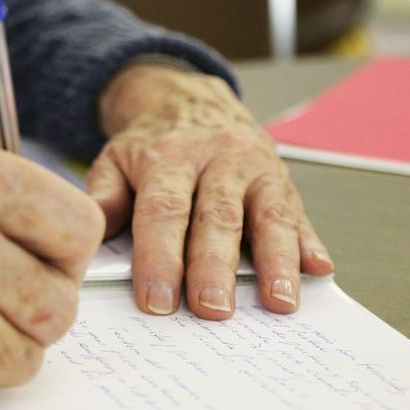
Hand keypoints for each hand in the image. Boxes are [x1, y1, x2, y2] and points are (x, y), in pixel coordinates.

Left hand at [85, 63, 332, 318]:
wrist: (191, 100)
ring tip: (279, 301)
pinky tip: (317, 269)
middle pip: (217, 218)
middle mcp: (218, 159)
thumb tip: (92, 233)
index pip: (164, 211)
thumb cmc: (151, 145)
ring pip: (268, 216)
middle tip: (212, 309)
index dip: (160, 257)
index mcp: (169, 158)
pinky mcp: (283, 180)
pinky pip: (298, 213)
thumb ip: (103, 197)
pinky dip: (310, 242)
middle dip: (215, 268)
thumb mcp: (114, 159)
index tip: (157, 299)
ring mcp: (256, 169)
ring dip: (276, 262)